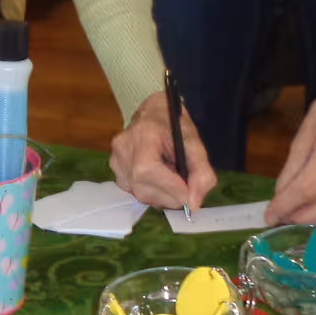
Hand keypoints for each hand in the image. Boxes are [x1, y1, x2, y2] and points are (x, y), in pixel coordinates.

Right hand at [110, 92, 217, 211]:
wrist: (154, 111)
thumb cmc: (174, 124)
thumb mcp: (194, 142)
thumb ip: (200, 171)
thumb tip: (194, 202)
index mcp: (142, 135)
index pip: (148, 170)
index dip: (171, 189)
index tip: (191, 198)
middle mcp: (123, 149)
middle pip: (143, 188)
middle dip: (170, 196)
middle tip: (186, 190)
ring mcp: (116, 160)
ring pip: (139, 194)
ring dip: (162, 196)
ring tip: (173, 180)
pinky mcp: (115, 169)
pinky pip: (135, 191)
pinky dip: (152, 192)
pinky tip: (160, 179)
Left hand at [265, 85, 315, 225]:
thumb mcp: (303, 137)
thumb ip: (291, 170)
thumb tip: (279, 198)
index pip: (306, 189)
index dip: (285, 206)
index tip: (268, 217)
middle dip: (299, 216)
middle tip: (281, 214)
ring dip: (312, 215)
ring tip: (294, 208)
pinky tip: (313, 203)